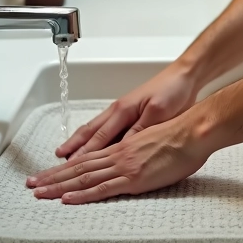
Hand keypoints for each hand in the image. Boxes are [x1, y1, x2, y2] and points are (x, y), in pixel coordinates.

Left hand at [27, 112, 213, 203]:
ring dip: (58, 185)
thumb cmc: (181, 133)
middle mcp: (118, 153)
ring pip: (83, 177)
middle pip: (78, 167)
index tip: (49, 173)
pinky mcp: (133, 177)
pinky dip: (82, 194)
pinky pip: (102, 188)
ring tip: (39, 192)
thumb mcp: (155, 139)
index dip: (66, 166)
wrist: (193, 130)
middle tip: (32, 185)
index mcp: (123, 145)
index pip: (87, 157)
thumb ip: (141, 150)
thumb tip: (138, 160)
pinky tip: (67, 199)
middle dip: (53, 176)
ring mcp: (124, 165)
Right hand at [54, 62, 200, 158]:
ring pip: (94, 129)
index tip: (68, 166)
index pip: (99, 137)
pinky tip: (89, 145)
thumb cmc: (173, 92)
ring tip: (63, 154)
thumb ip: (139, 130)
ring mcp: (122, 111)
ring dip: (78, 143)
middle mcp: (118, 111)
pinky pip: (105, 128)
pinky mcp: (130, 113)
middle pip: (89, 133)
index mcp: (123, 110)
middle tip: (57, 161)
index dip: (83, 153)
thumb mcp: (158, 113)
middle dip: (72, 148)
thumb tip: (121, 148)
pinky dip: (92, 138)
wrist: (185, 76)